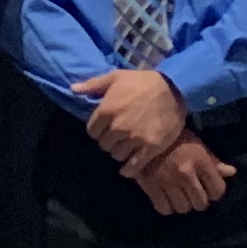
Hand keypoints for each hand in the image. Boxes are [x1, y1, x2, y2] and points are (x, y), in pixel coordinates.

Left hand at [74, 66, 188, 168]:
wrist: (174, 88)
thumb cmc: (142, 81)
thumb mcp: (116, 77)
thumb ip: (93, 85)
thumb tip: (72, 88)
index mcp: (106, 110)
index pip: (91, 131)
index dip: (98, 130)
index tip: (105, 128)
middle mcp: (117, 127)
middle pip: (103, 145)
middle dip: (109, 141)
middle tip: (118, 136)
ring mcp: (134, 139)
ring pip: (116, 156)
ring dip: (120, 152)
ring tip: (127, 146)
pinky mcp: (150, 148)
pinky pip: (132, 167)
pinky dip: (128, 170)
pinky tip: (128, 167)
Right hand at [135, 133, 231, 216]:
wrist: (142, 134)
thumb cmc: (173, 137)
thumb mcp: (196, 144)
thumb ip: (213, 161)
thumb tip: (231, 173)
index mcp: (200, 161)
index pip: (217, 190)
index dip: (214, 192)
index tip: (208, 188)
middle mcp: (186, 174)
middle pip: (201, 204)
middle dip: (198, 200)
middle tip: (191, 192)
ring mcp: (168, 182)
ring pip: (183, 208)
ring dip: (182, 204)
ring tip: (178, 195)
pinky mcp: (151, 188)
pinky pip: (164, 209)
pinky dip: (166, 206)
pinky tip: (165, 197)